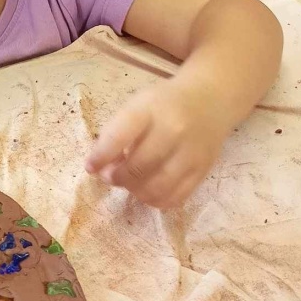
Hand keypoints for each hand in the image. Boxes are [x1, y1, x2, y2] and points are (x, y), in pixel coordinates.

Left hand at [84, 79, 231, 208]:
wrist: (210, 100)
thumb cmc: (164, 104)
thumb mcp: (137, 105)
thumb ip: (117, 132)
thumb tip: (101, 167)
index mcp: (150, 109)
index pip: (119, 136)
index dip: (100, 156)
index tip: (90, 167)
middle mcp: (173, 130)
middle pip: (138, 167)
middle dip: (117, 177)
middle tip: (110, 177)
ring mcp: (191, 152)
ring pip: (157, 188)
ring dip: (135, 191)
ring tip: (129, 183)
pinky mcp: (203, 170)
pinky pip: (175, 197)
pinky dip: (156, 200)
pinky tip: (148, 191)